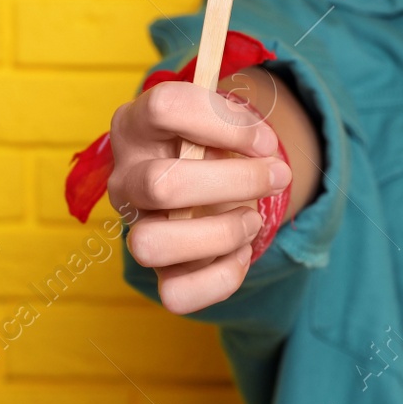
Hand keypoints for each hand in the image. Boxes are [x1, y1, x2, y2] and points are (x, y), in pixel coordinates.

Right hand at [107, 74, 291, 313]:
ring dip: (220, 233)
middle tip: (277, 175)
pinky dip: (221, 277)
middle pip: (161, 185)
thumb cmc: (213, 146)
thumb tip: (261, 147)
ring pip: (150, 246)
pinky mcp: (158, 274)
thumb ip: (237, 124)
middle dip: (237, 181)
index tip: (264, 139)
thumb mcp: (221, 121)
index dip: (225, 123)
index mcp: (135, 125)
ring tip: (251, 220)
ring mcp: (136, 228)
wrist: (209, 185)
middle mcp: (125, 178)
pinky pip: (176, 296)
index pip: (164, 107)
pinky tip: (240, 252)